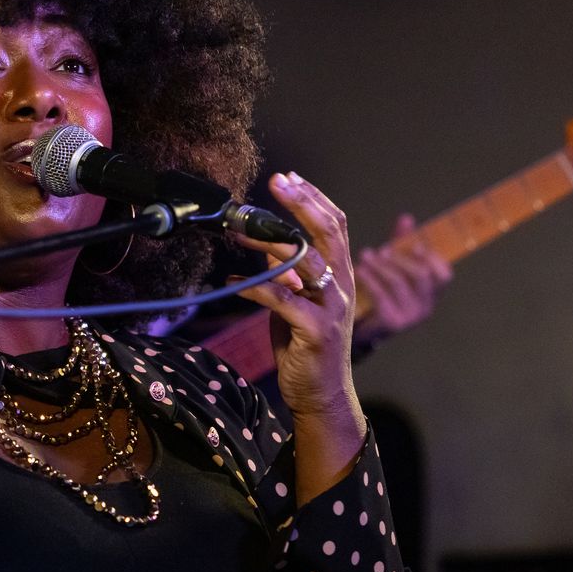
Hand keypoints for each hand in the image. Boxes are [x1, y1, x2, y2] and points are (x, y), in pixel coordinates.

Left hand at [232, 171, 365, 501]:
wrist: (321, 394)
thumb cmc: (306, 345)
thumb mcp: (295, 301)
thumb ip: (286, 273)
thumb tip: (265, 244)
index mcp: (340, 275)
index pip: (335, 225)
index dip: (313, 198)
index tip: (288, 178)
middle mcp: (341, 286)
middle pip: (328, 233)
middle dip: (302, 203)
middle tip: (277, 181)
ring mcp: (331, 307)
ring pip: (307, 261)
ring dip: (271, 241)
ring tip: (240, 230)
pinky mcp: (315, 330)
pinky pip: (281, 300)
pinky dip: (254, 288)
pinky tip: (231, 281)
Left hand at [350, 214, 451, 352]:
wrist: (363, 330)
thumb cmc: (381, 293)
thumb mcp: (393, 267)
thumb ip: (401, 244)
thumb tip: (406, 217)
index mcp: (432, 294)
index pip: (444, 275)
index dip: (431, 257)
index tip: (415, 244)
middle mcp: (426, 307)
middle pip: (422, 276)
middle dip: (401, 258)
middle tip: (383, 249)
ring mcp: (411, 317)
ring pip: (399, 283)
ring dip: (381, 266)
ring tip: (366, 255)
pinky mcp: (392, 323)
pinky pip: (382, 295)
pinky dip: (371, 279)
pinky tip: (360, 270)